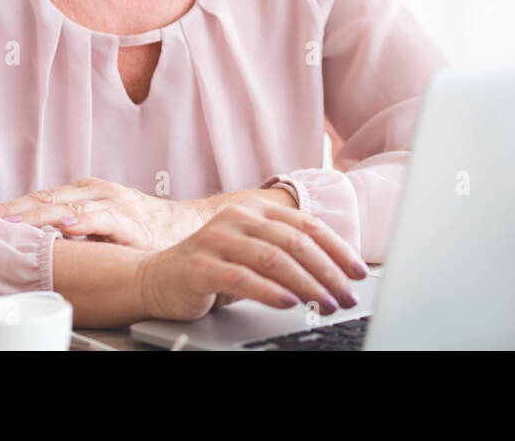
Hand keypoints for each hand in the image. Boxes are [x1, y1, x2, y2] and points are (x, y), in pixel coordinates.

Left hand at [0, 177, 218, 250]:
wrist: (190, 226)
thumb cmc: (143, 229)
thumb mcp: (102, 227)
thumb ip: (73, 232)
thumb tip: (34, 245)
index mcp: (87, 194)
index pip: (40, 198)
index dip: (9, 207)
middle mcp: (98, 193)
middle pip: (48, 199)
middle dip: (13, 210)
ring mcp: (116, 204)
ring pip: (70, 207)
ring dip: (39, 215)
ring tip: (12, 222)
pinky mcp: (135, 222)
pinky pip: (106, 220)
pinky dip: (84, 222)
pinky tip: (66, 226)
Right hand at [136, 198, 368, 321]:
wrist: (155, 278)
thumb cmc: (214, 268)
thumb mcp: (254, 254)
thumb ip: (287, 254)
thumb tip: (337, 274)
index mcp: (257, 211)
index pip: (308, 227)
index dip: (338, 250)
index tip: (359, 273)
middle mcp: (239, 218)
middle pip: (295, 243)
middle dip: (328, 272)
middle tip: (346, 296)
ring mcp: (217, 239)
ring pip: (273, 259)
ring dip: (306, 284)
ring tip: (325, 303)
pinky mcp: (200, 266)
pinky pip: (242, 278)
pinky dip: (270, 291)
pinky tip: (289, 303)